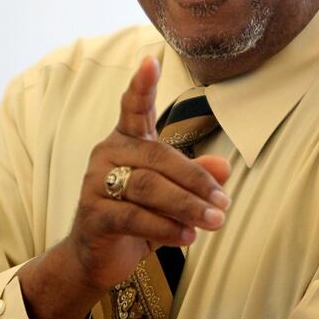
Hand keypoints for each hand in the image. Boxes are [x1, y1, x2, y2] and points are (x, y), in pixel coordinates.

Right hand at [19, 57, 229, 318]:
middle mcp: (108, 154)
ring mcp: (95, 184)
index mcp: (126, 140)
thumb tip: (225, 166)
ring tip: (214, 222)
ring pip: (149, 188)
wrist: (97, 257)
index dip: (141, 85)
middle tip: (224, 205)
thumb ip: (195, 176)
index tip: (150, 61)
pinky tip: (187, 237)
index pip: (133, 107)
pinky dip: (165, 228)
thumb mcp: (172, 195)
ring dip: (187, 206)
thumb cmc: (138, 216)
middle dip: (196, 181)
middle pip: (158, 158)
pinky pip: (134, 217)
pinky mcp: (93, 215)